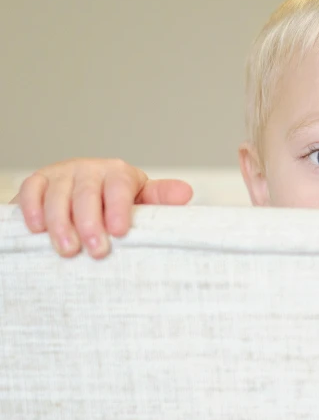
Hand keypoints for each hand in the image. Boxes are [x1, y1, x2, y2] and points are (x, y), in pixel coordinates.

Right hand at [10, 158, 192, 258]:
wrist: (79, 192)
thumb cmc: (115, 202)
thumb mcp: (140, 199)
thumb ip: (160, 198)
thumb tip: (185, 194)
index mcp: (119, 173)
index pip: (119, 187)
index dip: (119, 208)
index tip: (119, 232)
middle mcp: (90, 169)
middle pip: (88, 193)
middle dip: (91, 223)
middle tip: (96, 250)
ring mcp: (62, 174)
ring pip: (58, 195)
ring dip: (61, 223)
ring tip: (68, 249)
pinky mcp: (38, 181)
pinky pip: (31, 191)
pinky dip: (32, 209)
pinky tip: (37, 229)